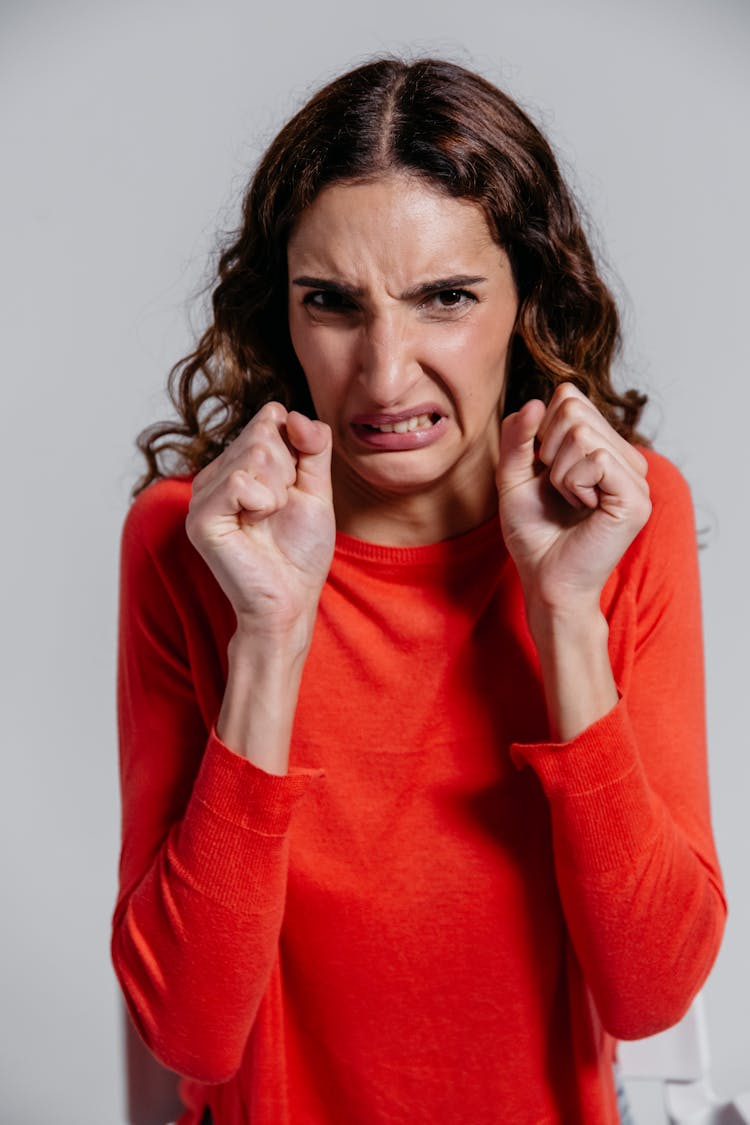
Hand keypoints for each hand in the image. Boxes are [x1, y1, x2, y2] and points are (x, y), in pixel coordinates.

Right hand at [186, 403, 334, 640]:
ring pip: (253, 453)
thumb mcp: (318, 490)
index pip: (270, 417)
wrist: (292, 600)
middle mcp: (215, 474)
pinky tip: (257, 524)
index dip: (297, 450)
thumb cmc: (300, 551)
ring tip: (269, 519)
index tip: (294, 488)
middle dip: (288, 472)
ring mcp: (203, 495)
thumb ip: (313, 447)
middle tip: (280, 509)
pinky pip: (238, 482)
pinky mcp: (200, 518)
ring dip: (278, 490)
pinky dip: (263, 502)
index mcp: (239, 464)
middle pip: (263, 432)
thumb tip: (291, 413)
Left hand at [496, 383, 650, 616]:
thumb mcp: (513, 477)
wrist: (545, 580)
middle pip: (574, 408)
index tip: (545, 472)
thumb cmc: (533, 534)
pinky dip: (573, 484)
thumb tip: (535, 401)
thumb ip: (517, 437)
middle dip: (548, 451)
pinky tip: (582, 509)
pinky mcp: (637, 497)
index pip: (569, 397)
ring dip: (559, 473)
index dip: (541, 432)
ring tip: (570, 502)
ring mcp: (636, 477)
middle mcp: (626, 458)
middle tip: (557, 490)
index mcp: (603, 448)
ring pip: (582, 433)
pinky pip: (596, 458)